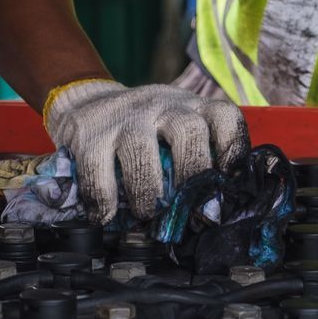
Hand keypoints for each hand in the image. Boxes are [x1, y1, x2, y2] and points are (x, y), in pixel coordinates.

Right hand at [43, 79, 247, 222]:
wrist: (85, 104)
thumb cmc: (141, 131)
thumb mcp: (173, 131)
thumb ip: (195, 157)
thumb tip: (213, 211)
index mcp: (190, 107)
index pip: (224, 116)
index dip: (232, 149)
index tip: (226, 180)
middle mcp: (162, 105)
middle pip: (188, 131)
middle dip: (191, 174)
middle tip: (186, 208)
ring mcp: (124, 116)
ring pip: (141, 149)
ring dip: (146, 191)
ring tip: (145, 214)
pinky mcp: (88, 133)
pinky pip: (97, 169)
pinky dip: (103, 200)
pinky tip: (104, 214)